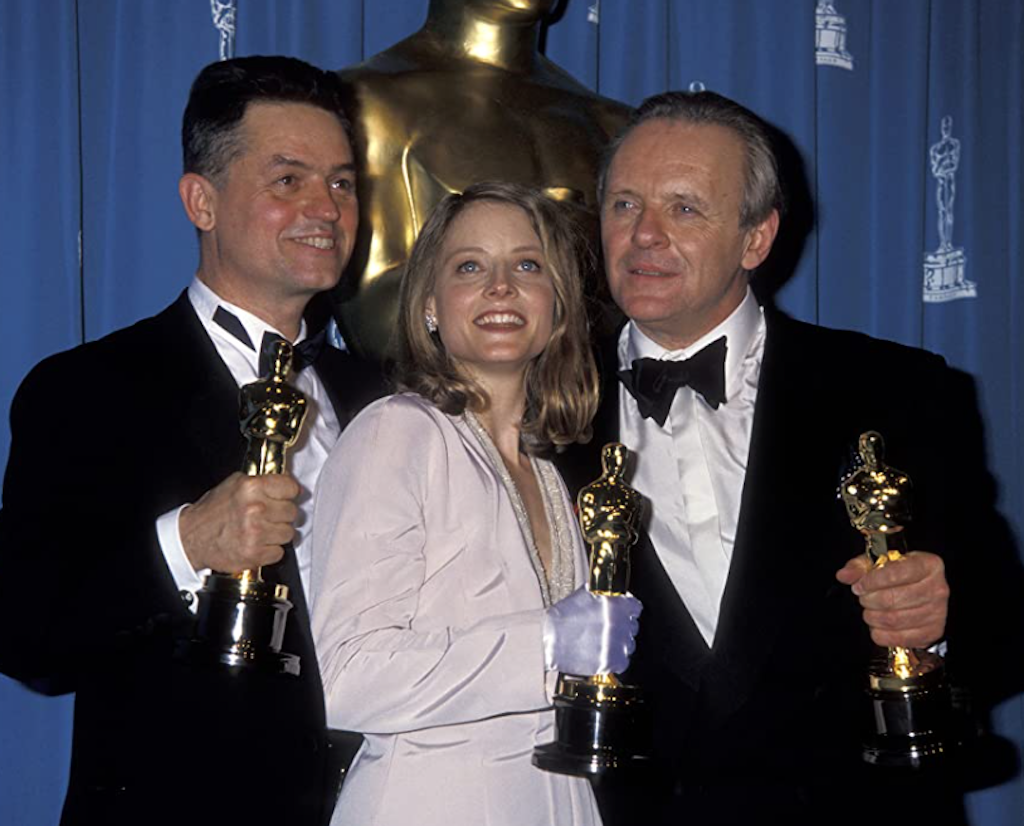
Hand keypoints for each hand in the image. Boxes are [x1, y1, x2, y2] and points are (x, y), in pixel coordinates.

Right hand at [179, 472, 299, 573]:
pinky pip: (279, 552)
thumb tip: (287, 481)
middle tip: (268, 516)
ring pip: (289, 533)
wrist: (191, 538)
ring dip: (277, 533)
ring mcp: (256, 533)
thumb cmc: (212, 512)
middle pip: (292, 511)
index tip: (287, 496)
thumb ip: (262, 481)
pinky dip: (270, 550)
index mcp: (251, 488)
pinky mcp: (255, 554)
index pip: (292, 487)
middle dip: (282, 514)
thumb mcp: (234, 484)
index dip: (290, 493)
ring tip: (261, 530)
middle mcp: (255, 509)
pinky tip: (257, 543)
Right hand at [543, 586, 641, 675]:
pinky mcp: (611, 662)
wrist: (549, 639)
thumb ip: (603, 594)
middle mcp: (620, 624)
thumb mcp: (584, 594)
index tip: (623, 613)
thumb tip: (612, 594)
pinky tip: (604, 654)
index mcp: (616, 605)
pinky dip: (616, 660)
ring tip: (603, 643)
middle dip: (623, 627)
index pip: (635, 607)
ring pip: (629, 645)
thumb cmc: (562, 617)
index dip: (628, 610)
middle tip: (609, 630)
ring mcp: (617, 644)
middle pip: (633, 627)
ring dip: (620, 644)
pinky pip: (623, 662)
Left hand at [835, 551, 948, 647]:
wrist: (921, 590)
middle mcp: (937, 588)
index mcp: (928, 565)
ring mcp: (938, 612)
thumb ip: (860, 567)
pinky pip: (899, 638)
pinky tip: (878, 625)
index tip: (859, 585)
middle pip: (892, 599)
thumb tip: (844, 575)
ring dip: (873, 617)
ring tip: (870, 610)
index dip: (871, 581)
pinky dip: (881, 634)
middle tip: (863, 598)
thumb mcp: (880, 563)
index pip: (895, 573)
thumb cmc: (901, 574)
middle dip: (868, 600)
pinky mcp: (933, 631)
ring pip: (893, 619)